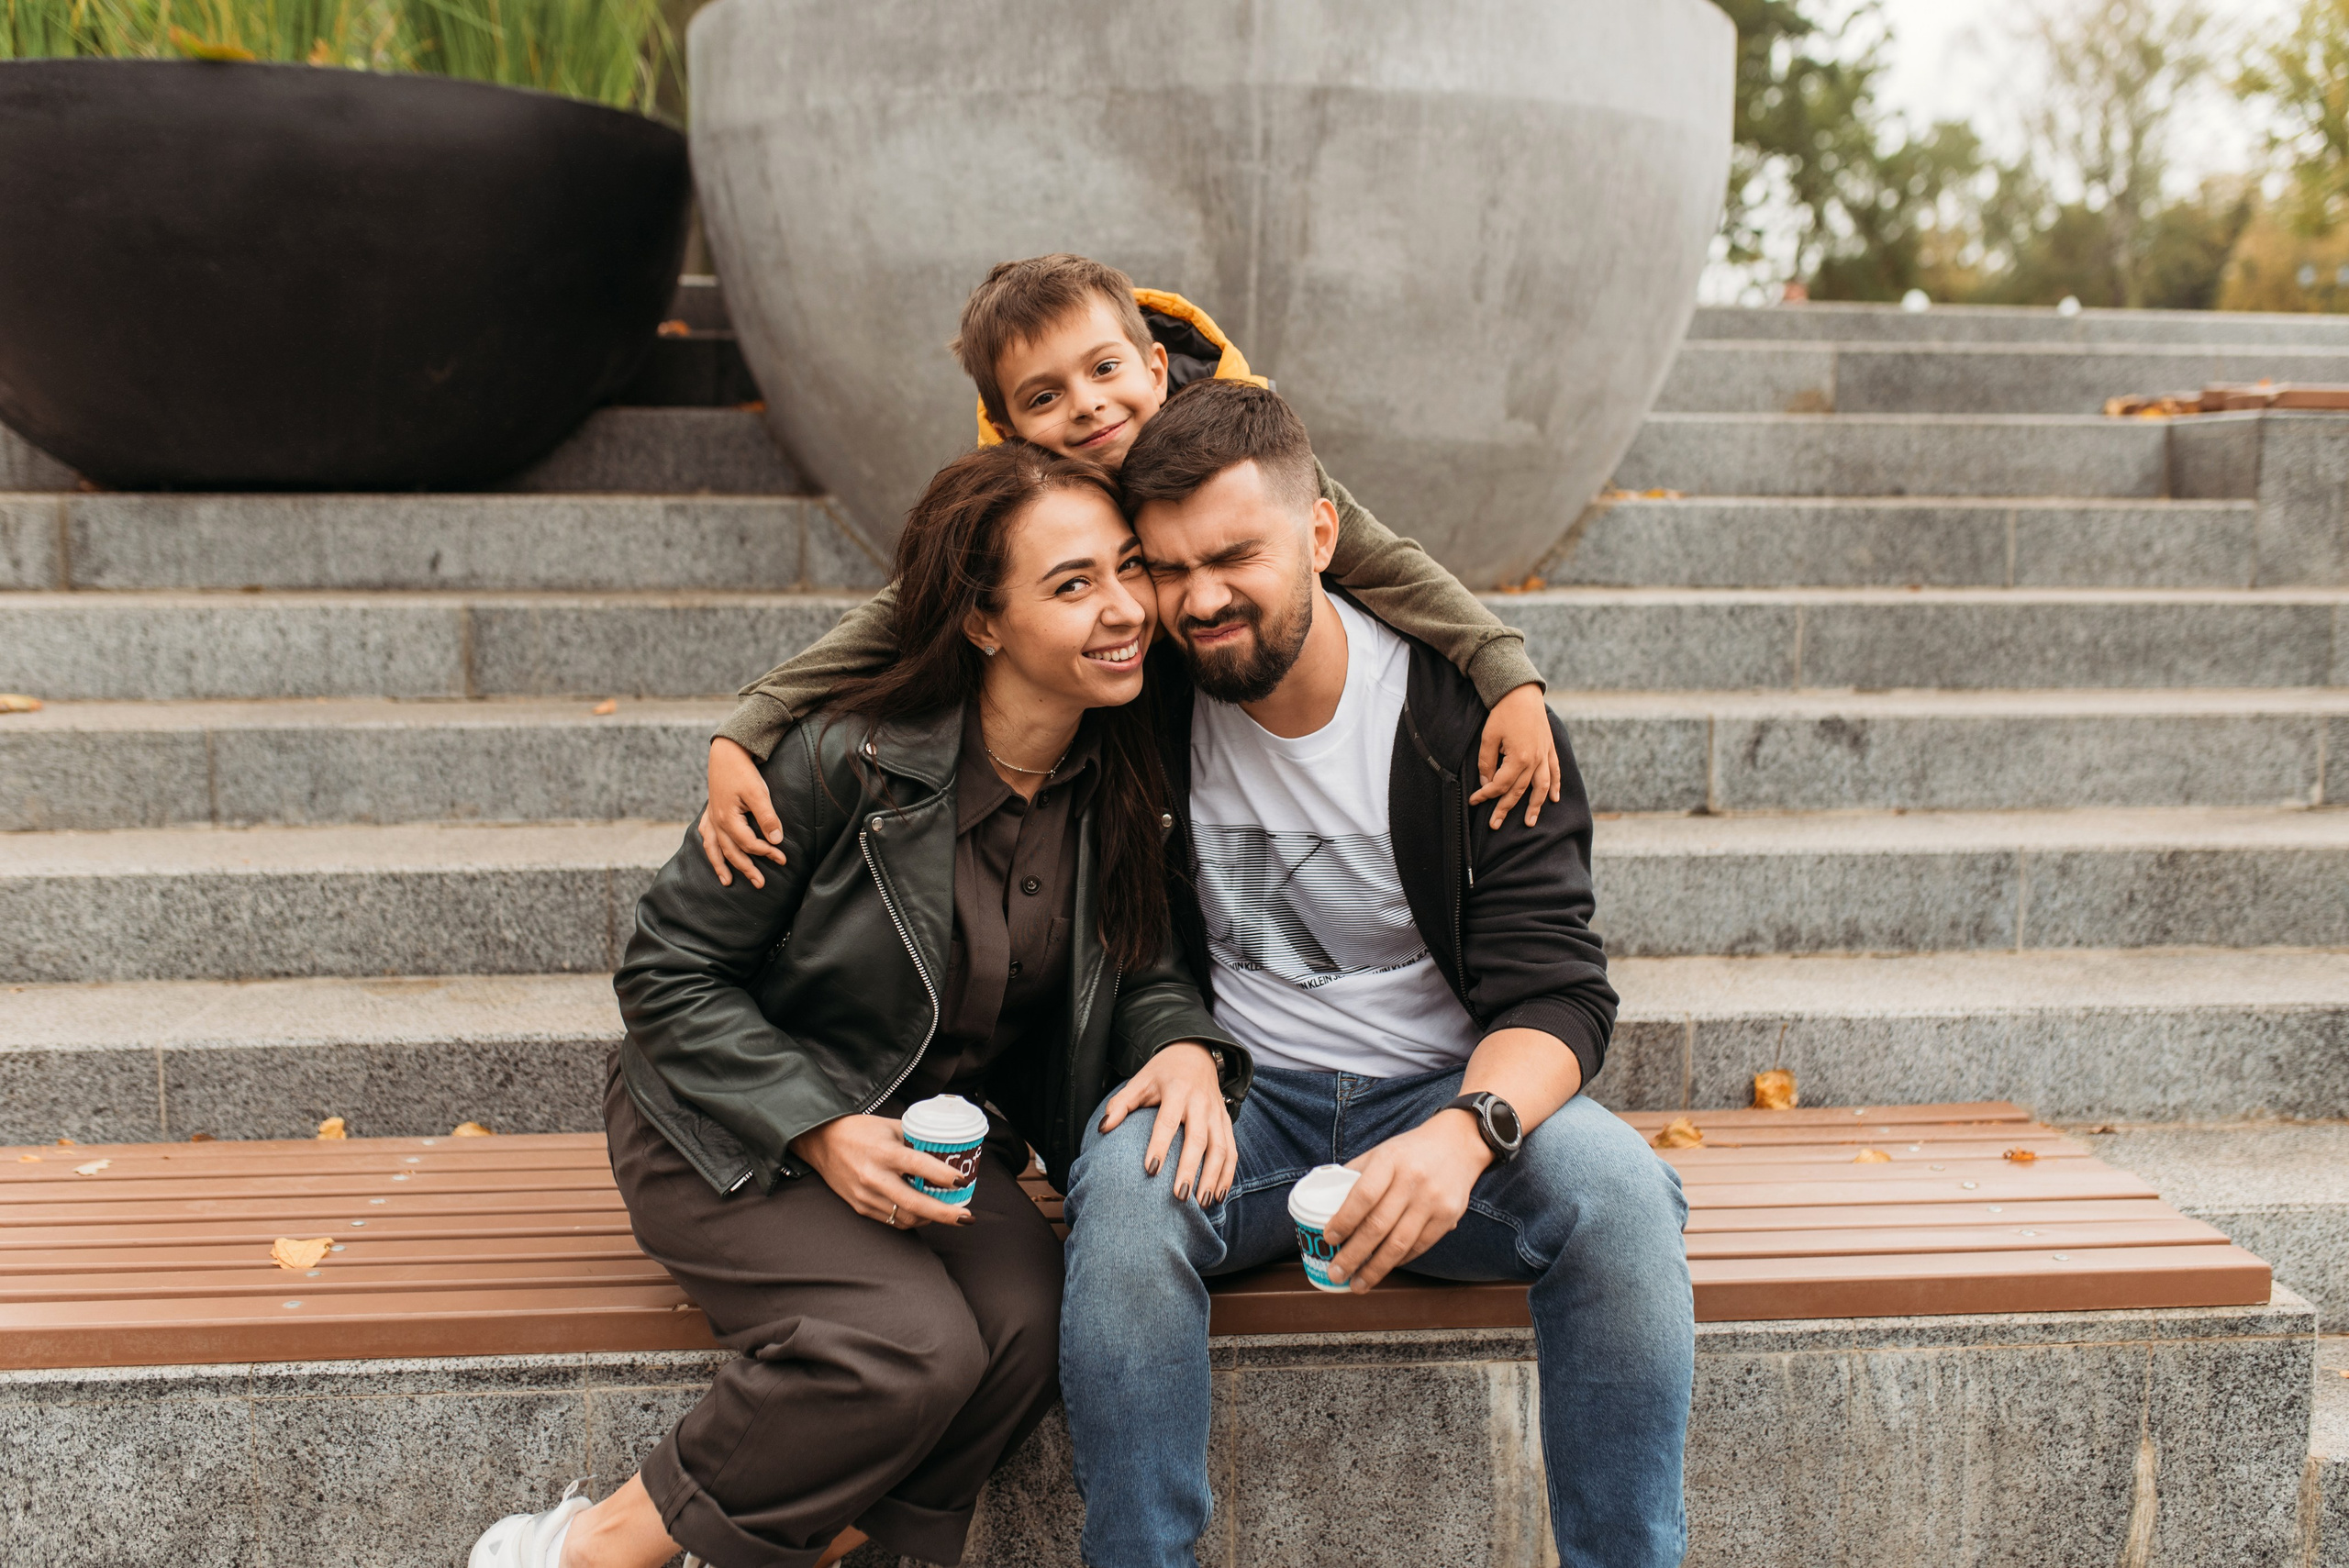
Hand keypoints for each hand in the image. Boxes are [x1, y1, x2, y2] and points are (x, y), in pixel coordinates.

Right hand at [699, 738, 786, 887]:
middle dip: (747, 869)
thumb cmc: (743, 772)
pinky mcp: (710, 812)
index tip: (782, 858)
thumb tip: (776, 840)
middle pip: (731, 852)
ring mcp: (710, 817)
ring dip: (721, 866)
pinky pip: (706, 836)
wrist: (726, 752)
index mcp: (728, 819)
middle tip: (761, 884)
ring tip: (727, 882)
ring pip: (714, 848)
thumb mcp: (758, 793)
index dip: (766, 853)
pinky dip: (710, 848)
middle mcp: (716, 822)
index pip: (749, 844)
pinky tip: (714, 855)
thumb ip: (767, 817)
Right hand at [789, 1115, 972, 1227]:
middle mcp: (874, 1177)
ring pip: (905, 1217)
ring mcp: (866, 1196)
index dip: (943, 1176)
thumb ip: (915, 1139)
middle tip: (966, 1216)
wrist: (821, 1142)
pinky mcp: (860, 1207)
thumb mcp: (891, 1126)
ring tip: (948, 1213)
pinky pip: (892, 1220)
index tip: (962, 1181)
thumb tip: (945, 1148)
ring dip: (930, 1219)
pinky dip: (911, 1219)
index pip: (919, 1166)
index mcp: (884, 1152)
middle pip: (915, 1203)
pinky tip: (924, 1213)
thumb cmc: (859, 1131)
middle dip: (945, 1214)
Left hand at [1097, 1043, 1236, 1203]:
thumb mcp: (1140, 1081)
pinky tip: (1219, 1195)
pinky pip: (1232, 1150)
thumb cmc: (1162, 1073)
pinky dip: (1228, 1174)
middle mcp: (1200, 1103)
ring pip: (1221, 1148)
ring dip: (1213, 1177)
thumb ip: (1121, 1104)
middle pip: (1198, 1139)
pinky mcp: (1226, 1122)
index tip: (1150, 1170)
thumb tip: (1102, 1128)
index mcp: (1177, 1091)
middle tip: (1180, 1196)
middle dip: (1190, 1169)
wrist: (1196, 1054)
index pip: (1167, 1121)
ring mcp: (1217, 1113)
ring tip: (1202, 1203)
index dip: (1159, 1145)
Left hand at [1324, 1110, 1491, 1292]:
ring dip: (1375, 1269)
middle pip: (1378, 1226)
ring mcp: (1433, 1200)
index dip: (1343, 1220)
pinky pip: (1419, 1246)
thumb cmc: (1410, 1151)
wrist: (1458, 1144)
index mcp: (1390, 1161)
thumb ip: (1356, 1176)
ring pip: (1399, 1244)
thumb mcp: (1381, 1153)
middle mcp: (1413, 1181)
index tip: (1328, 1239)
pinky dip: (1399, 1261)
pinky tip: (1383, 1268)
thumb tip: (1324, 1204)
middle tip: (1336, 1273)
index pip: (1363, 1196)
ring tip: (1357, 1284)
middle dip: (1353, 1255)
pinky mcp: (1448, 1216)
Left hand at [1468, 684, 1560, 829]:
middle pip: (1519, 791)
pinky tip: (1554, 799)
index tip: (1474, 801)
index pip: (1500, 785)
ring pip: (1541, 787)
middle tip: (1494, 825)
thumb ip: (1486, 763)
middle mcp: (1534, 760)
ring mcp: (1544, 755)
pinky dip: (1555, 786)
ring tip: (1530, 822)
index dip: (1485, 795)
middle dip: (1505, 809)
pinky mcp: (1549, 749)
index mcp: (1518, 758)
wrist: (1521, 692)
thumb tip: (1487, 783)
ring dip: (1536, 806)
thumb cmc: (1502, 713)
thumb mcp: (1488, 737)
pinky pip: (1555, 771)